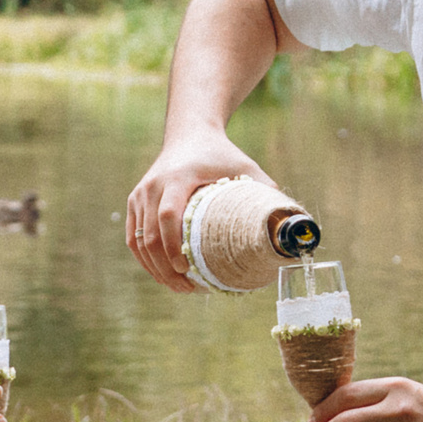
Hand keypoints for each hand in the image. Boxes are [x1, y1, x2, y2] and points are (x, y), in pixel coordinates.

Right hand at [125, 127, 269, 292]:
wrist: (189, 133)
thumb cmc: (221, 153)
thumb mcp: (245, 166)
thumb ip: (266, 191)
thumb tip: (289, 224)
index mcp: (177, 177)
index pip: (167, 215)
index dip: (174, 245)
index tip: (186, 268)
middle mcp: (152, 185)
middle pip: (150, 235)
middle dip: (165, 267)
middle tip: (186, 288)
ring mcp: (140, 194)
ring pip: (138, 241)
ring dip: (155, 268)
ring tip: (177, 287)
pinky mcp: (134, 201)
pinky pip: (133, 238)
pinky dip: (146, 259)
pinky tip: (162, 275)